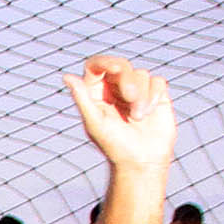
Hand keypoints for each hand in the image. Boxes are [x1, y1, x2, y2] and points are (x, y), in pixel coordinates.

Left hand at [66, 54, 176, 175]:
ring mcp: (136, 89)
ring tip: (136, 117)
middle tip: (128, 97)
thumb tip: (67, 77)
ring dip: (140, 95)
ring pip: (141, 74)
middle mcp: (115, 87)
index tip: (115, 69)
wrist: (141, 160)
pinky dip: (153, 96)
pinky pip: (157, 81)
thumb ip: (82, 98)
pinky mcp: (155, 94)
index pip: (96, 65)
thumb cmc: (113, 145)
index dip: (105, 62)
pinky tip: (148, 112)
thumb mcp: (95, 122)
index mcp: (96, 92)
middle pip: (121, 65)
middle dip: (126, 79)